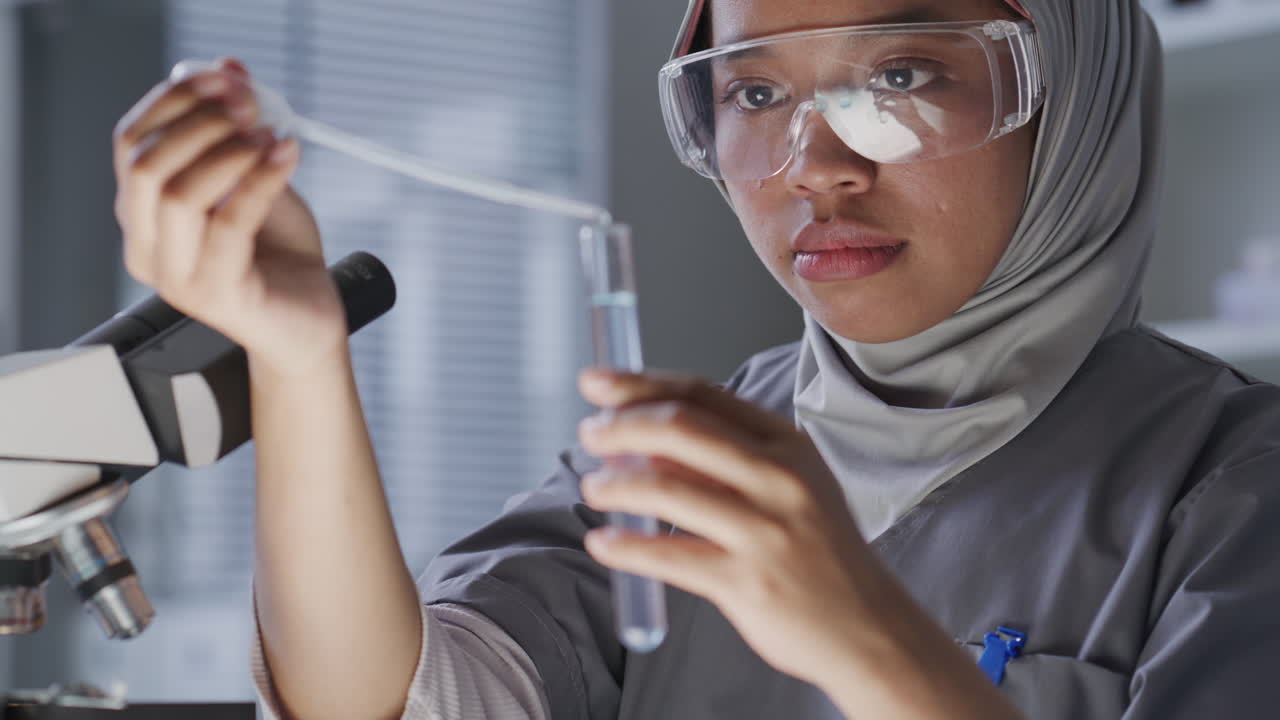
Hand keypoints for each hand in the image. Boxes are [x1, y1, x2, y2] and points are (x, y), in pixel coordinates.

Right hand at [113, 57, 346, 376]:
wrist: (310, 318)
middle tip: (251, 108)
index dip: (174, 101)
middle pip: (145, 164)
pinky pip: (229, 224)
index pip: (130, 142)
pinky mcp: (219, 295)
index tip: (224, 80)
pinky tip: (287, 156)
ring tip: (270, 136)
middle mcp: (148, 248)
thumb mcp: (257, 177)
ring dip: (229, 151)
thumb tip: (226, 69)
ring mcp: (177, 277)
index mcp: (144, 215)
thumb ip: (237, 129)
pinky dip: (260, 180)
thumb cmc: (279, 254)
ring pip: (178, 194)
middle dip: (201, 123)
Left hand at [575, 369, 889, 689]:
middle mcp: (780, 478)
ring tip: (593, 488)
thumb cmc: (819, 552)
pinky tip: (602, 542)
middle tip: (589, 433)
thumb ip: (725, 460)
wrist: (870, 628)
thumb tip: (645, 440)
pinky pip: (668, 556)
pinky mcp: (747, 582)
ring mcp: (765, 530)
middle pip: (681, 429)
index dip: (641, 383)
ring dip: (616, 484)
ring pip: (668, 489)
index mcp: (787, 444)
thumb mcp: (790, 488)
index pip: (702, 395)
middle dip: (621, 425)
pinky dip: (625, 546)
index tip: (598, 382)